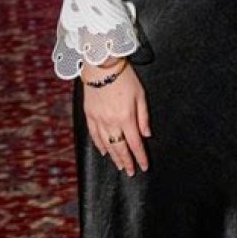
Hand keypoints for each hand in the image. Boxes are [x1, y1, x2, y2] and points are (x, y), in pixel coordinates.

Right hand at [82, 61, 150, 175]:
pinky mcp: (89, 115)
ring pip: (107, 145)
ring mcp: (98, 120)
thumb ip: (143, 116)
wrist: (102, 65)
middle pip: (120, 148)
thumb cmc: (125, 77)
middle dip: (127, 161)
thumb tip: (147, 134)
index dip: (140, 157)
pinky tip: (104, 152)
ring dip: (114, 157)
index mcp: (126, 117)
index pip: (135, 143)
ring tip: (120, 166)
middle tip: (131, 171)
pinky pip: (94, 135)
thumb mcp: (140, 94)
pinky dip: (99, 146)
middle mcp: (111, 122)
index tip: (144, 167)